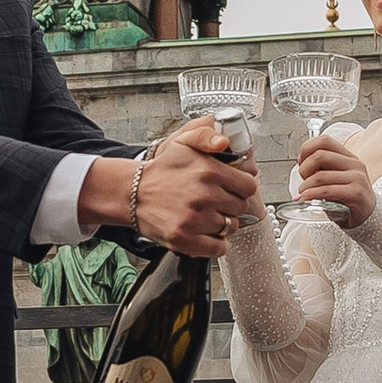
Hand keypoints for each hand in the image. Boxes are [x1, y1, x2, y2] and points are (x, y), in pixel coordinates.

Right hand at [133, 120, 257, 255]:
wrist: (132, 193)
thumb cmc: (162, 170)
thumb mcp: (182, 141)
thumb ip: (206, 134)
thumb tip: (224, 141)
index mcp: (209, 170)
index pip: (249, 186)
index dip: (241, 187)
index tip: (231, 188)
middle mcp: (204, 195)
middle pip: (241, 208)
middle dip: (231, 204)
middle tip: (215, 201)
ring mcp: (194, 219)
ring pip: (230, 227)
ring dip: (222, 223)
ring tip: (206, 215)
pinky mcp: (184, 239)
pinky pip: (218, 248)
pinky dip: (215, 244)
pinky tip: (205, 233)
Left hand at [293, 134, 373, 228]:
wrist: (369, 217)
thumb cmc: (348, 199)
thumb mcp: (336, 179)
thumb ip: (322, 169)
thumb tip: (301, 162)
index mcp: (348, 157)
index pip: (324, 141)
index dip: (307, 149)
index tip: (301, 162)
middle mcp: (354, 164)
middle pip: (320, 156)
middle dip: (304, 169)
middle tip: (303, 181)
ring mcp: (357, 178)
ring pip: (320, 176)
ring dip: (305, 187)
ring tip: (303, 194)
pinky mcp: (356, 193)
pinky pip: (326, 191)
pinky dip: (311, 195)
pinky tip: (305, 199)